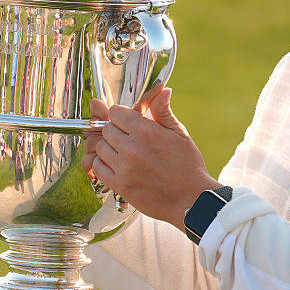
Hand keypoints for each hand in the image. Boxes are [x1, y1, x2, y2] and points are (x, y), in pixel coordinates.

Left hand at [81, 85, 219, 231]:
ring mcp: (124, 167)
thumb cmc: (188, 166)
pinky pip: (98, 167)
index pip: (115, 113)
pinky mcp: (120, 185)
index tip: (126, 121)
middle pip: (106, 129)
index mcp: (146, 131)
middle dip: (115, 131)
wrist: (191, 199)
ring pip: (99, 147)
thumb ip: (163, 111)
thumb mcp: (179, 134)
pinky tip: (116, 165)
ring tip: (123, 152)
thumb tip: (163, 90)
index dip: (120, 116)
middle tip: (127, 138)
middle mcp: (132, 147)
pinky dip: (103, 164)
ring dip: (108, 148)